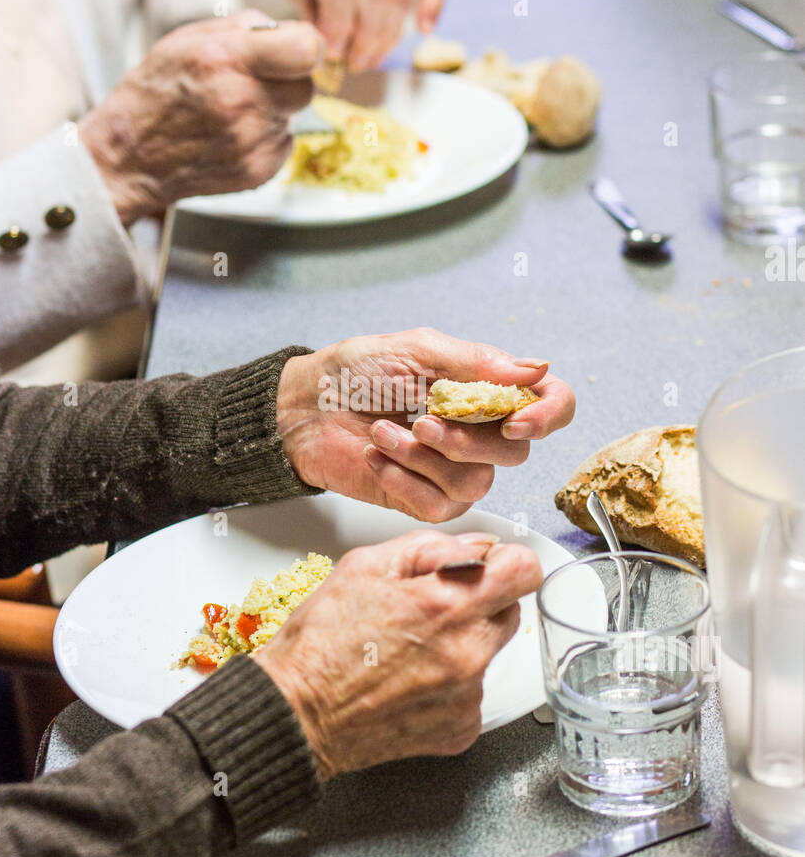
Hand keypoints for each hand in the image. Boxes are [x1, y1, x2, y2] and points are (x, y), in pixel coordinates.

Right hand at [79, 10, 321, 224]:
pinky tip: (232, 135)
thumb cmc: (156, 92)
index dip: (307, 46)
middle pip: (306, 86)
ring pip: (293, 116)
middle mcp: (241, 102)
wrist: (130, 157)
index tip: (294, 50)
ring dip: (274, 109)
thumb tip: (284, 29)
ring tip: (234, 110)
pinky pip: (284, 144)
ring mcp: (250, 141)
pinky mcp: (257, 171)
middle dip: (289, 80)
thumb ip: (241, 27)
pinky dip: (266, 138)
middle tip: (256, 82)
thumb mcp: (186, 39)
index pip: (306, 49)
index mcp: (224, 59)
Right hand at [253, 529, 540, 777]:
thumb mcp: (364, 566)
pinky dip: (449, 687)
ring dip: (463, 646)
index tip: (486, 570)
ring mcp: (468, 695)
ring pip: (489, 654)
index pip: (524, 570)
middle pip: (509, 612)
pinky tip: (409, 684)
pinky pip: (473, 694)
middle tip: (429, 613)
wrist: (296, 715)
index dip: (504, 564)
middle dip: (478, 605)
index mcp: (446, 604)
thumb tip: (477, 546)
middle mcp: (467, 651)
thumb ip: (431, 548)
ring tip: (410, 653)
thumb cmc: (320, 643)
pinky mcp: (462, 728)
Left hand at [277, 327, 575, 522]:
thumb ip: (477, 362)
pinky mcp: (424, 500)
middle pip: (515, 453)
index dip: (547, 415)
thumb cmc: (357, 372)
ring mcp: (454, 471)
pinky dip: (402, 479)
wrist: (306, 407)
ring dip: (423, 458)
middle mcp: (480, 433)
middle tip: (421, 421)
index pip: (551, 404)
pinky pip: (438, 505)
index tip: (516, 421)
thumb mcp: (417, 351)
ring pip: (475, 483)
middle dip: (467, 441)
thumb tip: (537, 368)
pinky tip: (376, 456)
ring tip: (382, 433)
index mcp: (487, 390)